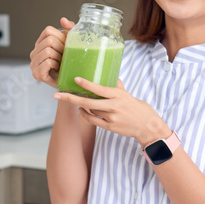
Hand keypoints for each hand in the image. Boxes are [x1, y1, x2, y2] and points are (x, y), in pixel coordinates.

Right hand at [29, 17, 74, 88]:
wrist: (71, 84)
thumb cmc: (70, 64)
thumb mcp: (71, 45)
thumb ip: (69, 30)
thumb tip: (63, 20)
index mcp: (40, 44)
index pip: (48, 31)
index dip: (60, 37)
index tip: (65, 46)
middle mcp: (35, 53)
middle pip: (49, 40)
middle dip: (61, 48)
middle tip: (64, 57)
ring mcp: (34, 64)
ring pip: (48, 51)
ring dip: (59, 57)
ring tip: (61, 64)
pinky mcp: (37, 74)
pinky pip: (47, 62)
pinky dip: (55, 65)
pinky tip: (57, 69)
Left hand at [53, 78, 171, 146]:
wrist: (147, 126)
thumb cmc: (138, 108)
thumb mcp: (128, 94)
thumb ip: (117, 87)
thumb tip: (110, 76)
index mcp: (118, 95)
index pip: (99, 88)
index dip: (86, 84)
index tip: (75, 79)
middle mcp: (113, 106)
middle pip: (88, 102)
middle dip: (71, 98)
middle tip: (57, 95)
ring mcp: (111, 117)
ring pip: (90, 110)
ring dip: (80, 105)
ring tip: (73, 99)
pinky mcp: (110, 127)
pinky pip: (93, 120)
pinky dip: (85, 115)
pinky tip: (81, 111)